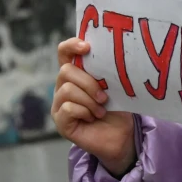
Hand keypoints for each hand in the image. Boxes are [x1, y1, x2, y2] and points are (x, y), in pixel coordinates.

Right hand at [53, 38, 136, 175]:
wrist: (122, 135)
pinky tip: (92, 118)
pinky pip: (68, 108)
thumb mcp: (114, 86)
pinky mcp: (61, 121)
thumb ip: (105, 72)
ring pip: (67, 90)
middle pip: (66, 71)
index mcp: (76, 74)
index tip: (87, 47)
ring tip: (101, 110)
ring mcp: (59, 104)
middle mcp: (63, 86)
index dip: (71, 45)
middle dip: (88, 83)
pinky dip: (84, 112)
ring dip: (89, 101)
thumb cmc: (117, 108)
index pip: (64, 52)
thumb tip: (108, 57)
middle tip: (104, 97)